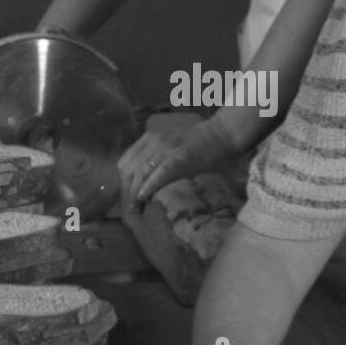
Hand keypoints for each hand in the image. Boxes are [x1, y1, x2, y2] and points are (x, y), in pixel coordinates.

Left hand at [118, 118, 236, 204]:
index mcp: (149, 138)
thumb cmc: (199, 145)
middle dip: (127, 192)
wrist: (222, 134)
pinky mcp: (179, 157)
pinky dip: (148, 187)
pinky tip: (143, 198)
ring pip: (140, 174)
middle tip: (132, 209)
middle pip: (129, 170)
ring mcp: (166, 148)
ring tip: (137, 210)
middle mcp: (153, 141)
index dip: (123, 183)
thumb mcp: (170, 146)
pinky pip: (158, 174)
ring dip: (135, 194)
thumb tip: (143, 183)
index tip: (128, 199)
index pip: (124, 163)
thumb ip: (155, 159)